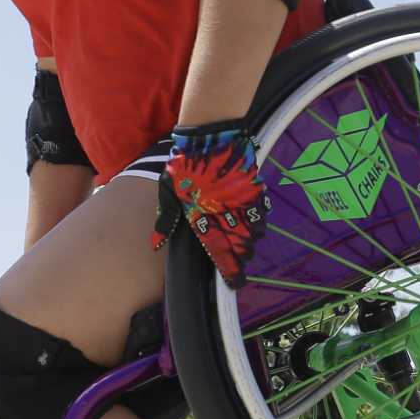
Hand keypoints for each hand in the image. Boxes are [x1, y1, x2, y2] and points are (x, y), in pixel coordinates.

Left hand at [150, 123, 269, 285]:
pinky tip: (255, 224)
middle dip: (241, 258)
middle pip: (240, 245)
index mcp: (202, 216)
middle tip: (239, 262)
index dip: (228, 269)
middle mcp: (225, 213)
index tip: (234, 282)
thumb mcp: (169, 191)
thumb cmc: (184, 164)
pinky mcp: (254, 190)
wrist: (209, 136)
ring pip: (254, 231)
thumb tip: (157, 244)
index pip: (218, 250)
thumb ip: (167, 219)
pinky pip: (262, 212)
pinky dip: (259, 221)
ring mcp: (242, 202)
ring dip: (250, 241)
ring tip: (246, 245)